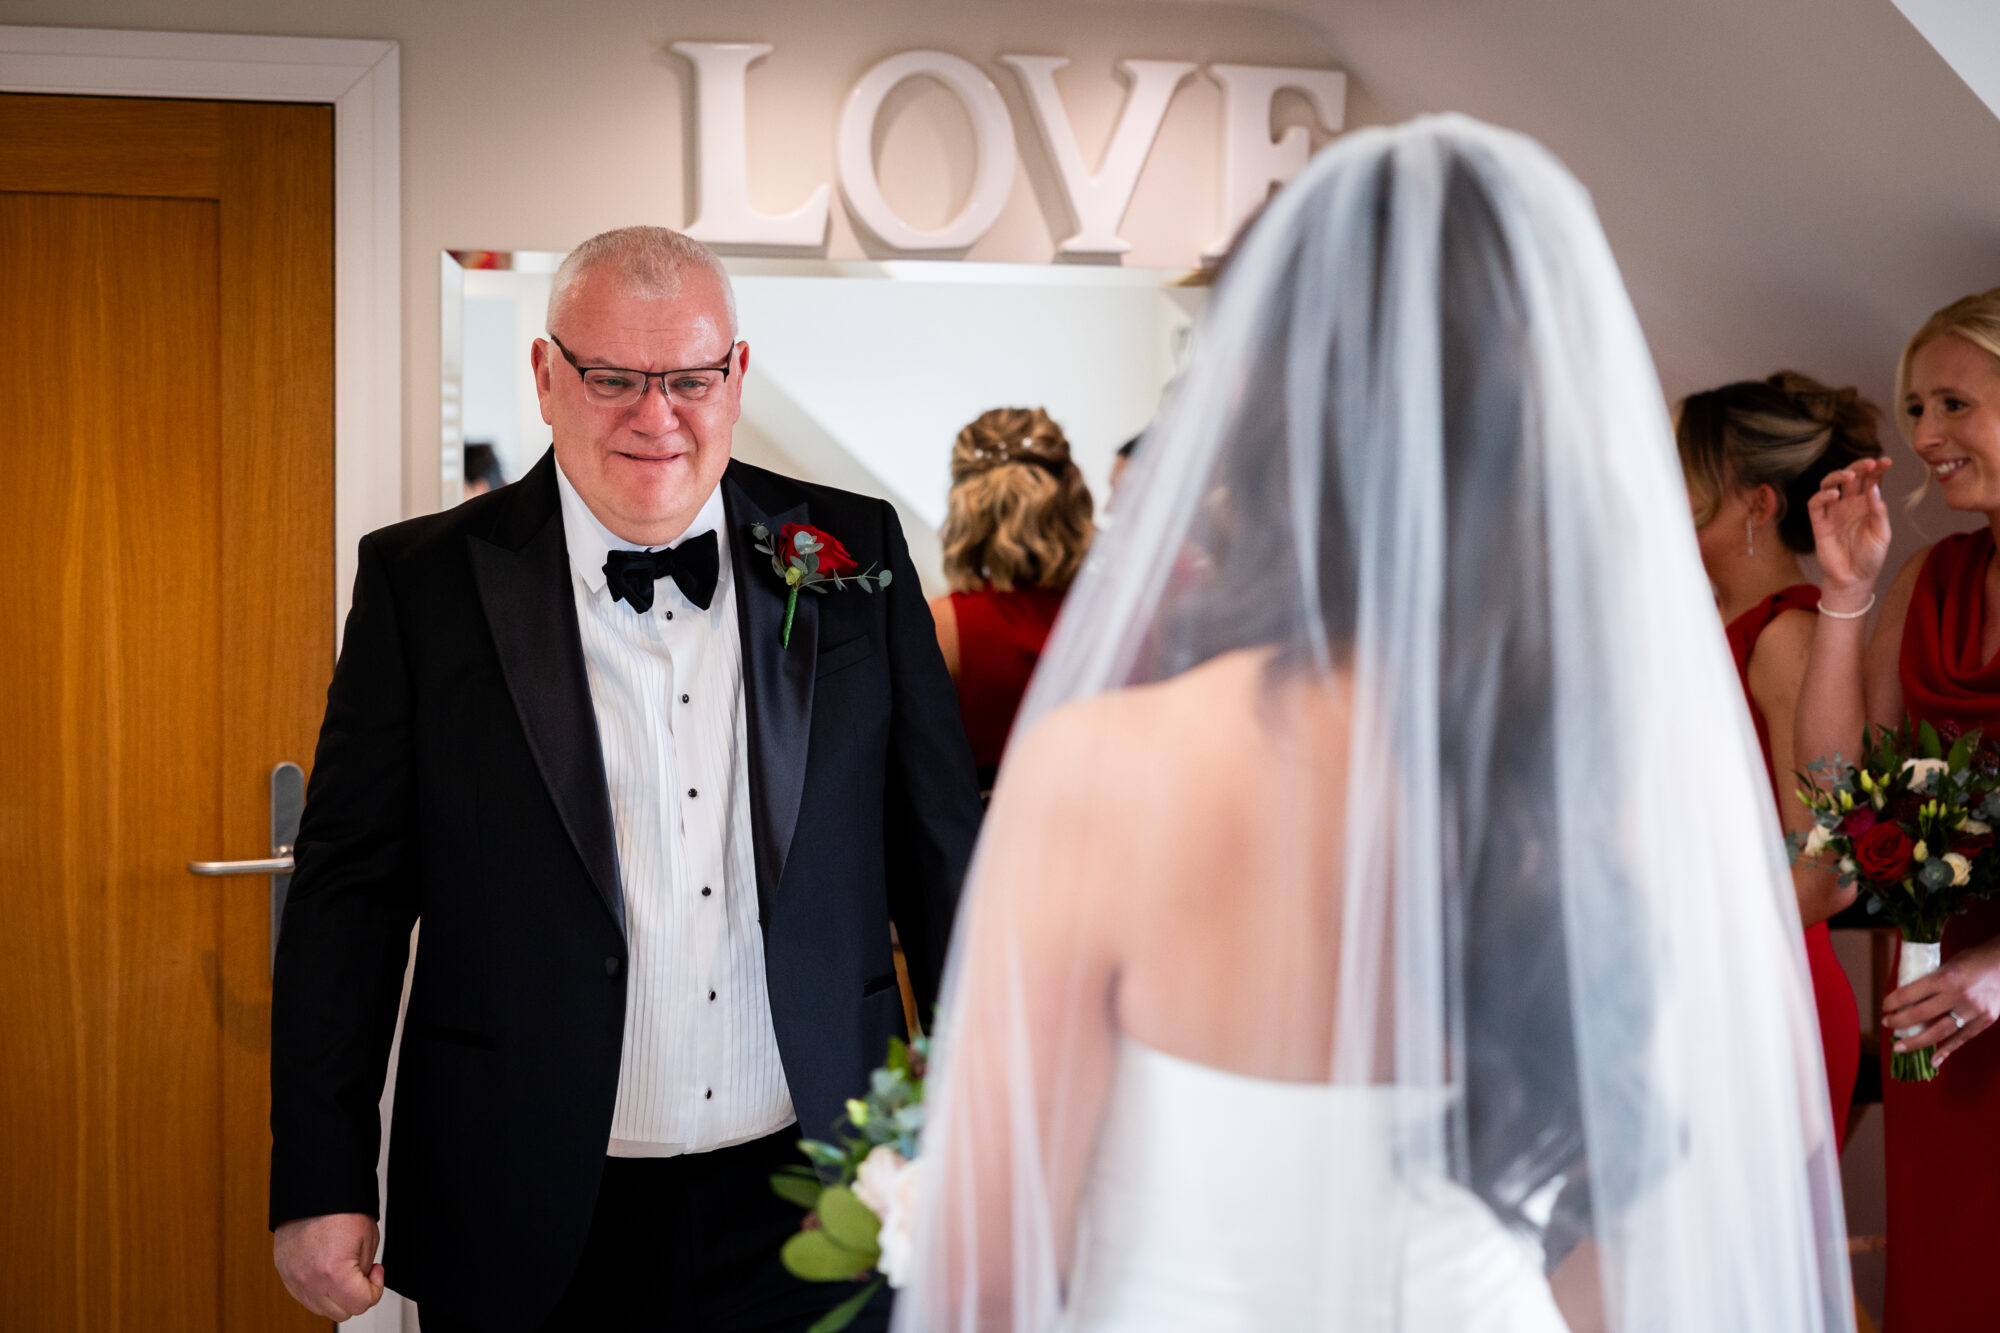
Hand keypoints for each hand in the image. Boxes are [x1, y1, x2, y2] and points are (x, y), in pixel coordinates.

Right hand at [274, 1212, 384, 1319]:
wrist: (314, 1189)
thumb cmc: (342, 1207)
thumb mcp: (368, 1239)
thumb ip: (364, 1271)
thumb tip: (361, 1283)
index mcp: (334, 1273)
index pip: (360, 1305)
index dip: (374, 1289)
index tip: (375, 1272)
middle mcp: (310, 1281)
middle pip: (341, 1312)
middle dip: (356, 1296)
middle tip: (361, 1272)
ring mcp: (293, 1279)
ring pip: (321, 1308)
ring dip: (336, 1296)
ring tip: (343, 1269)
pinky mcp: (284, 1273)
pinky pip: (304, 1296)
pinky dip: (318, 1289)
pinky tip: (327, 1269)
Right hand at [1805, 458, 1892, 601]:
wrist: (1854, 579)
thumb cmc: (1871, 557)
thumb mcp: (1882, 534)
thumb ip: (1878, 511)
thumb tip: (1874, 487)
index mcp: (1866, 504)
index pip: (1871, 480)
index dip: (1877, 468)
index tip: (1886, 460)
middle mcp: (1848, 504)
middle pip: (1850, 477)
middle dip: (1858, 466)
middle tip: (1868, 463)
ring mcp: (1833, 512)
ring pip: (1829, 484)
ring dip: (1838, 475)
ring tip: (1849, 475)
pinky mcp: (1819, 522)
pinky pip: (1815, 503)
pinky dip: (1823, 495)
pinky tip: (1834, 494)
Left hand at [1882, 937, 1999, 1067]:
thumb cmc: (1973, 960)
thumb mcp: (1947, 964)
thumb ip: (1931, 981)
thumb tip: (1908, 997)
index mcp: (1946, 978)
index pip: (1911, 993)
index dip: (1894, 1002)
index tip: (1884, 1007)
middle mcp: (1959, 996)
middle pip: (1921, 1015)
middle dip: (1899, 1022)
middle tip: (1886, 1023)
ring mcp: (1973, 1011)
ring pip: (1939, 1032)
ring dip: (1916, 1041)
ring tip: (1900, 1047)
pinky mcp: (1985, 1021)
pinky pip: (1961, 1039)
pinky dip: (1946, 1051)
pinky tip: (1932, 1060)